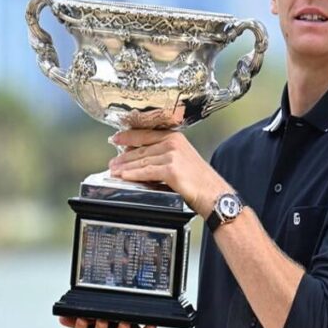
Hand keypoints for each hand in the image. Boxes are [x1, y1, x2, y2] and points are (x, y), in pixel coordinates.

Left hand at [109, 129, 228, 215]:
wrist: (213, 193)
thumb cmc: (199, 180)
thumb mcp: (182, 159)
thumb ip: (163, 154)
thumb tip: (141, 156)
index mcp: (176, 138)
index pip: (146, 134)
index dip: (128, 136)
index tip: (116, 138)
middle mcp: (173, 143)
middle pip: (142, 148)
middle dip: (124, 156)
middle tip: (113, 162)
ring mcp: (172, 155)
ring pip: (142, 160)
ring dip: (125, 166)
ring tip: (114, 171)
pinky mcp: (171, 169)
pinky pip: (146, 171)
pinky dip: (133, 174)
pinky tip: (124, 176)